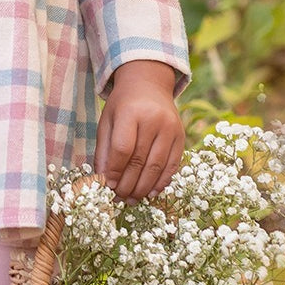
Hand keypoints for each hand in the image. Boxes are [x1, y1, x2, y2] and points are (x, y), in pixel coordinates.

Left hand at [94, 60, 183, 201]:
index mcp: (130, 112)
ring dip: (143, 188)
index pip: (122, 148)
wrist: (149, 85)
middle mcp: (153, 120)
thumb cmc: (123, 105)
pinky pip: (173, 165)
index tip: (107, 186)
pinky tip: (150, 192)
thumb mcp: (107, 121)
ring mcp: (170, 128)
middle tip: (119, 198)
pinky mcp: (181, 136)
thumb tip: (103, 181)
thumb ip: (104, 150)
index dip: (114, 171)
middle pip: (140, 161)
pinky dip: (161, 182)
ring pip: (157, 166)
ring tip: (132, 199)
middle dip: (128, 184)